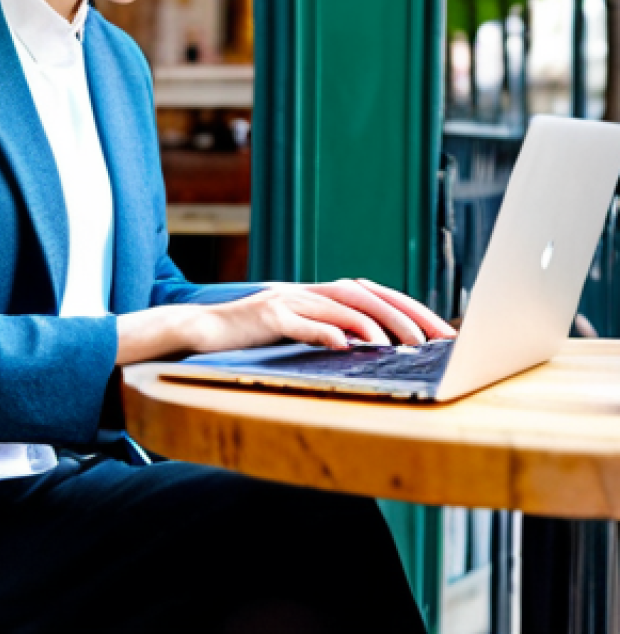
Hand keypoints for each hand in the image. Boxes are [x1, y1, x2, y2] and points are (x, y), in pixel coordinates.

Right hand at [114, 279, 456, 364]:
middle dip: (405, 313)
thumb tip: (370, 347)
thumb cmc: (247, 339)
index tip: (441, 331)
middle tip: (437, 338)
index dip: (409, 307)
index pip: (372, 292)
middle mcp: (304, 290)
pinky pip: (303, 321)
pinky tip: (350, 346)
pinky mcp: (266, 315)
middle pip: (364, 292)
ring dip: (375, 323)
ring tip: (402, 345)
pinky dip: (329, 331)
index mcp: (314, 294)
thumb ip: (325, 332)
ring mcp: (285, 299)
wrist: (197, 332)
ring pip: (340, 303)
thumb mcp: (293, 333)